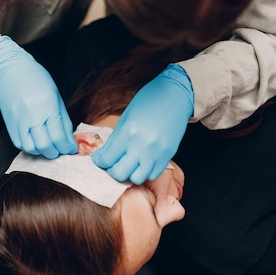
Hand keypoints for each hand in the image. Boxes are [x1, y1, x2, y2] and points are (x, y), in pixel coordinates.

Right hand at [0, 36, 76, 157]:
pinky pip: (19, 144)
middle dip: (56, 152)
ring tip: (48, 145)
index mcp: (47, 106)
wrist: (11, 70)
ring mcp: (19, 121)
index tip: (71, 148)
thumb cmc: (36, 79)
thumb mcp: (56, 96)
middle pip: (45, 146)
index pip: (59, 137)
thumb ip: (63, 120)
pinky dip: (30, 148)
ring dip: (42, 152)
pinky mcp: (9, 124)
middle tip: (61, 148)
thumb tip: (69, 140)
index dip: (67, 147)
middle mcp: (32, 115)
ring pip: (31, 148)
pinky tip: (36, 142)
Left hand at [92, 64, 193, 183]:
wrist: (175, 96)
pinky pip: (152, 175)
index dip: (100, 161)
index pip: (107, 159)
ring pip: (137, 179)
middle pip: (120, 174)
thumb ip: (114, 139)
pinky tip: (142, 161)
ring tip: (129, 163)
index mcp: (128, 133)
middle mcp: (142, 146)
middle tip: (113, 162)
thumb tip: (103, 156)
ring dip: (129, 173)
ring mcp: (157, 153)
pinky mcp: (168, 156)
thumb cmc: (149, 101)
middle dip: (112, 169)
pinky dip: (144, 171)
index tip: (101, 158)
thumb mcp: (126, 117)